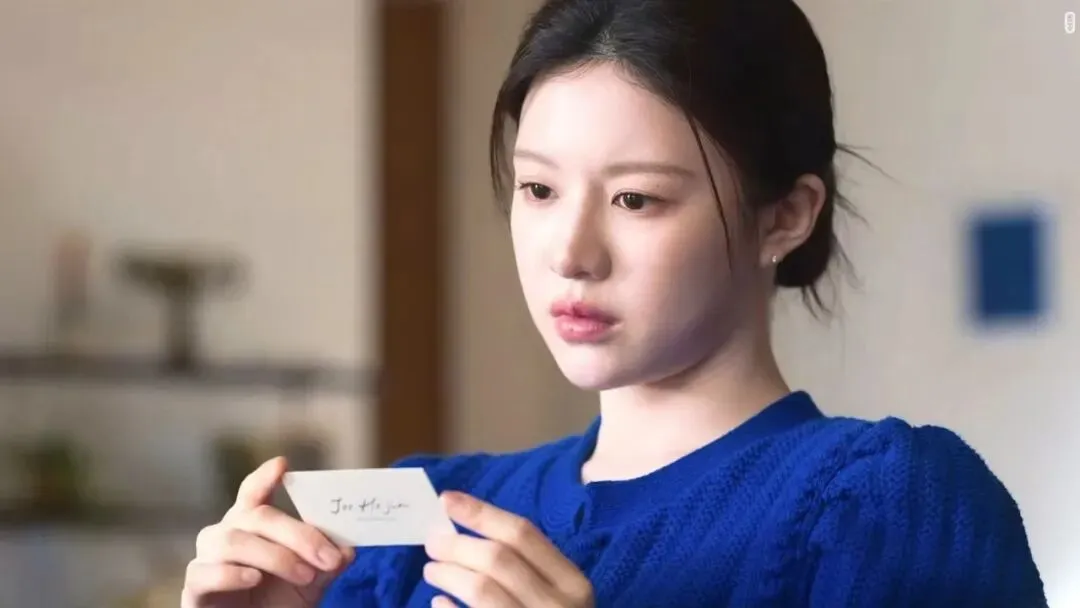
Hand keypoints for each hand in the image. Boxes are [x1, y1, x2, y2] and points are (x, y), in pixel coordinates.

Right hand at [181, 457, 354, 607]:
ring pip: (234, 541)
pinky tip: (254, 579)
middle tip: (328, 557)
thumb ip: (328, 563)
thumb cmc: (276, 601)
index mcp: (252, 525)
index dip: (264, 477)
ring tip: (305, 575)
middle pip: (258, 517)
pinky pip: (205, 573)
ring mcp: (206, 559)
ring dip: (275, 556)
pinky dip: (232, 574)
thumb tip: (348, 549)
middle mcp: (226, 534)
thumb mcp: (310, 580)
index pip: (253, 493)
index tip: (282, 465)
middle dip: (298, 534)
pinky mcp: (194, 588)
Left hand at [423, 491, 593, 607]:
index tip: (447, 500)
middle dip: (457, 544)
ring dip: (448, 573)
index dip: (481, 513)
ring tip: (432, 570)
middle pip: (498, 559)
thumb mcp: (556, 597)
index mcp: (573, 585)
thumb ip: (524, 567)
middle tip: (432, 541)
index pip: (523, 534)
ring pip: (481, 589)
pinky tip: (438, 604)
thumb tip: (463, 528)